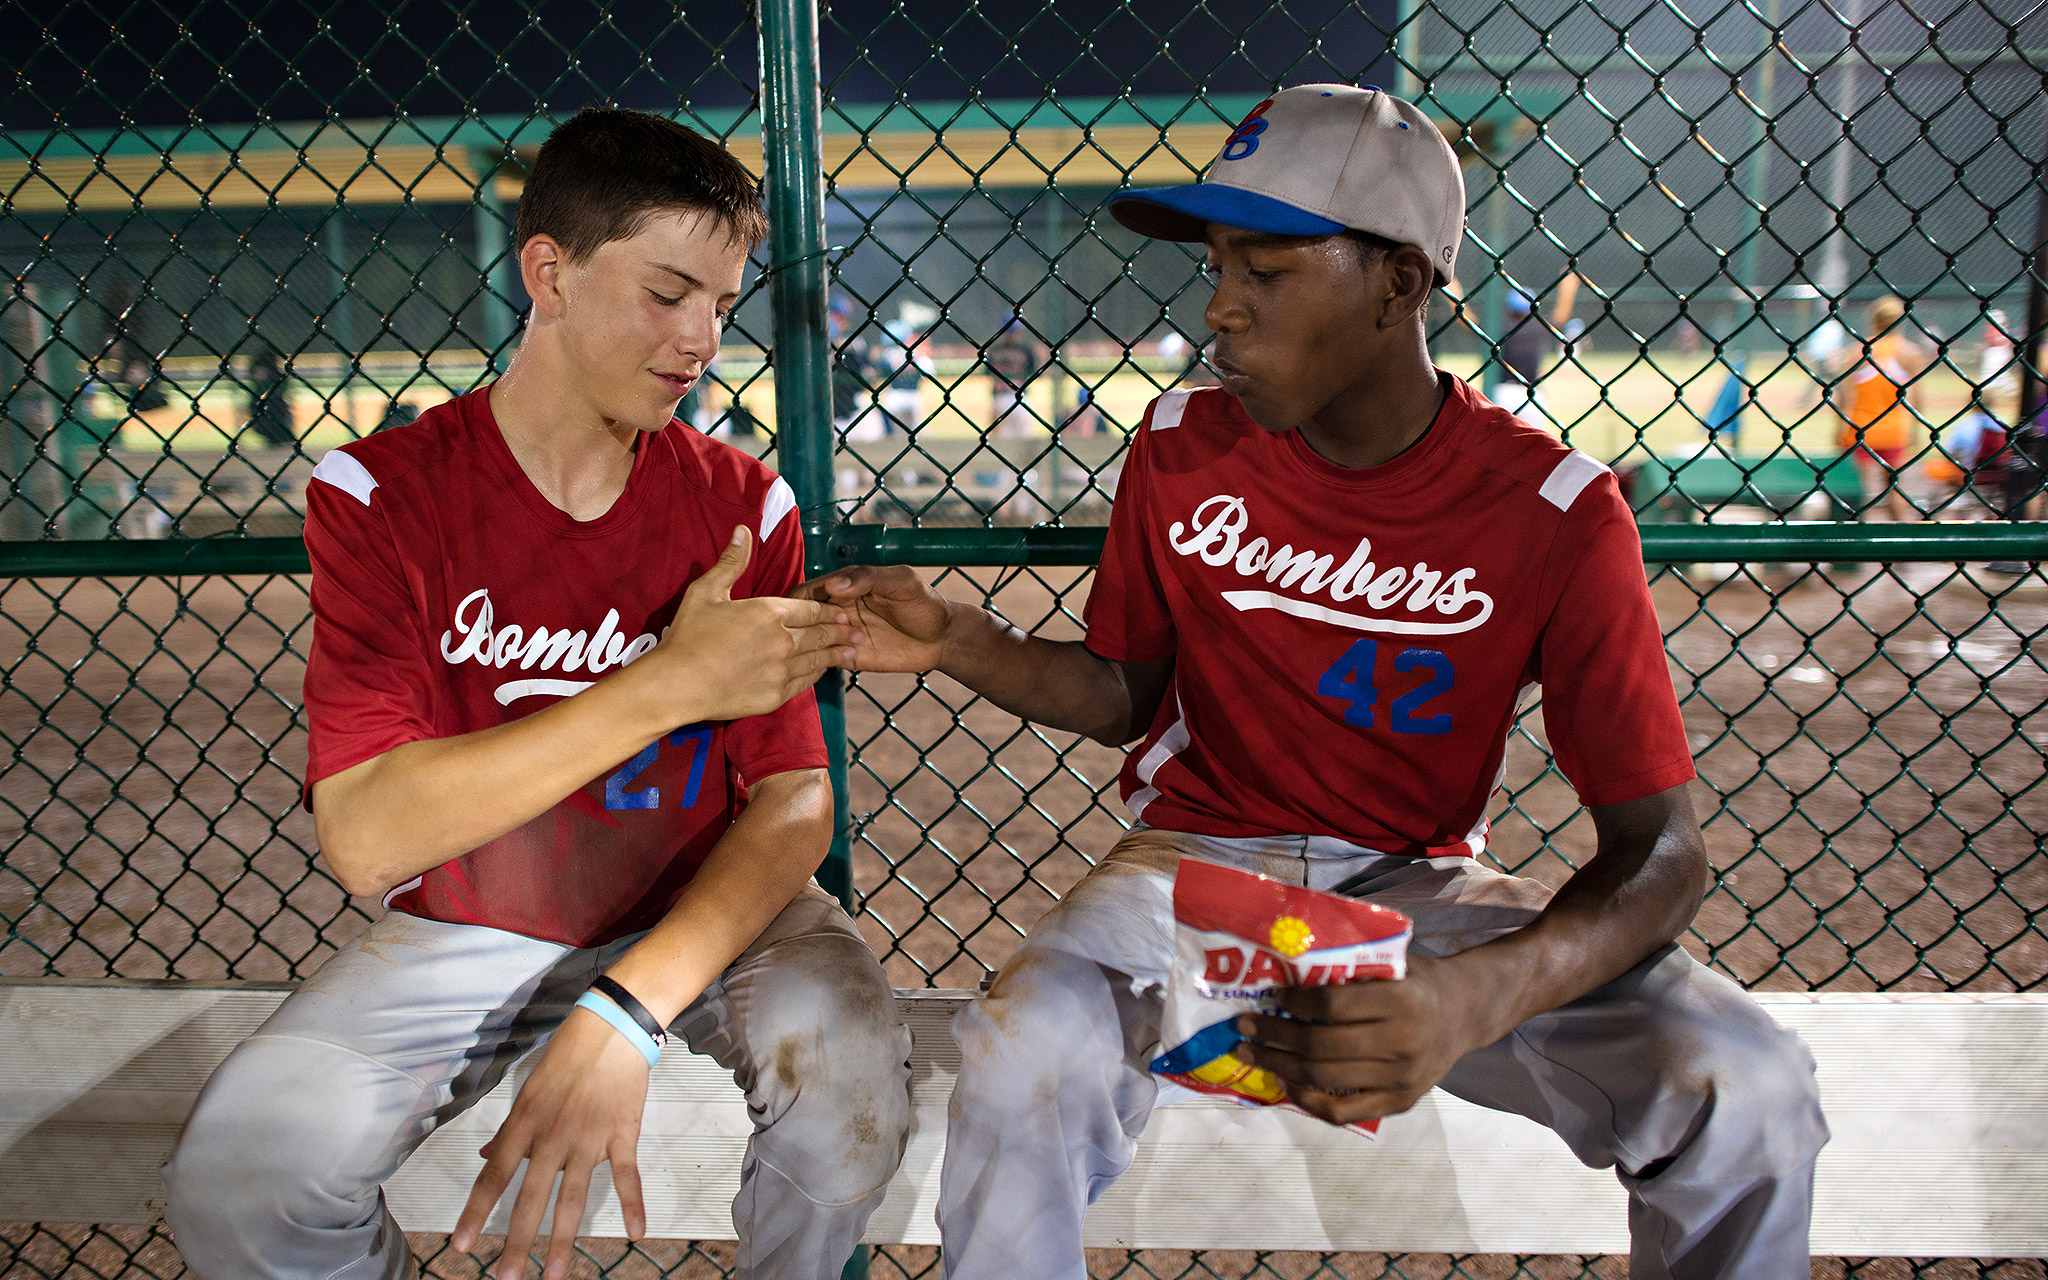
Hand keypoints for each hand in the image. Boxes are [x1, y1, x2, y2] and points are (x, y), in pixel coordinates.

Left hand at [452, 1007, 651, 1279]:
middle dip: (517, 1241)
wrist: (611, 1029)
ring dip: (562, 1238)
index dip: (475, 1214)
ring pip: (573, 1197)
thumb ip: (509, 1129)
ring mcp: (588, 1139)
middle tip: (505, 1277)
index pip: (493, 1177)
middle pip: (530, 1197)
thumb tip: (486, 1154)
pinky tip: (636, 1233)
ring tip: (554, 1273)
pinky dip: (633, 1205)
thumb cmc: (567, 1055)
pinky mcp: (622, 1135)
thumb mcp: (528, 1091)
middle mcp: (552, 1138)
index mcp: (525, 1125)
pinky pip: (627, 1176)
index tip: (460, 1245)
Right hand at [645, 527, 859, 721]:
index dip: (829, 609)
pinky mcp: (775, 696)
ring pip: (818, 659)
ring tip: (852, 652)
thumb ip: (731, 562)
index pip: (811, 608)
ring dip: (836, 654)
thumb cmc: (688, 636)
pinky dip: (816, 675)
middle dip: (842, 632)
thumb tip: (743, 530)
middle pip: (821, 634)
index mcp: (770, 612)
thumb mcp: (706, 591)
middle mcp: (783, 641)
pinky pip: (804, 682)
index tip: (843, 611)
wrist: (677, 685)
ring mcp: (781, 670)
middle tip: (858, 632)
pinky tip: (822, 672)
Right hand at [791, 564, 954, 673]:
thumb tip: (834, 584)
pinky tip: (828, 663)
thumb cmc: (925, 603)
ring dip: (808, 645)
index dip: (798, 600)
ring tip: (830, 647)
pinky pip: (823, 659)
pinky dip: (817, 663)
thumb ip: (869, 579)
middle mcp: (838, 608)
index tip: (795, 611)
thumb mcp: (902, 582)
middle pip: (803, 616)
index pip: (809, 590)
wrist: (942, 638)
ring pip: (809, 639)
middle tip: (809, 633)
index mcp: (846, 585)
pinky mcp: (848, 656)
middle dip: (797, 625)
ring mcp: (841, 633)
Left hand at [1233, 953, 1497, 1126]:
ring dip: (1279, 1068)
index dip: (1294, 1004)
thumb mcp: (1393, 961)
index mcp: (1401, 1001)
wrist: (1466, 1012)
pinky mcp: (1400, 1102)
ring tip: (1252, 1055)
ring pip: (1326, 1080)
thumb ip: (1351, 966)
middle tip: (1243, 1027)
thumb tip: (1286, 965)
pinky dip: (1309, 1102)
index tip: (1272, 997)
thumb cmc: (1417, 980)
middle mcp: (1403, 1042)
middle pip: (1321, 1047)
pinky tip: (1287, 1084)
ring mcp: (1402, 1078)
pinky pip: (1344, 1112)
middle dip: (1273, 1038)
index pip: (1332, 1007)